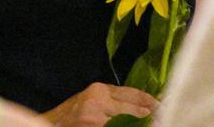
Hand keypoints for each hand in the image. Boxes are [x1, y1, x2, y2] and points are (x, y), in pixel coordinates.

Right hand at [42, 83, 157, 126]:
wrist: (49, 125)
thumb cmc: (71, 115)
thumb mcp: (91, 100)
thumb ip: (113, 100)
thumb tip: (144, 106)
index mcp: (99, 90)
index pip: (133, 94)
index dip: (150, 101)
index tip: (163, 105)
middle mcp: (97, 101)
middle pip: (133, 109)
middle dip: (149, 116)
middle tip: (164, 118)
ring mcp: (94, 119)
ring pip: (125, 123)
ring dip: (140, 124)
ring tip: (154, 124)